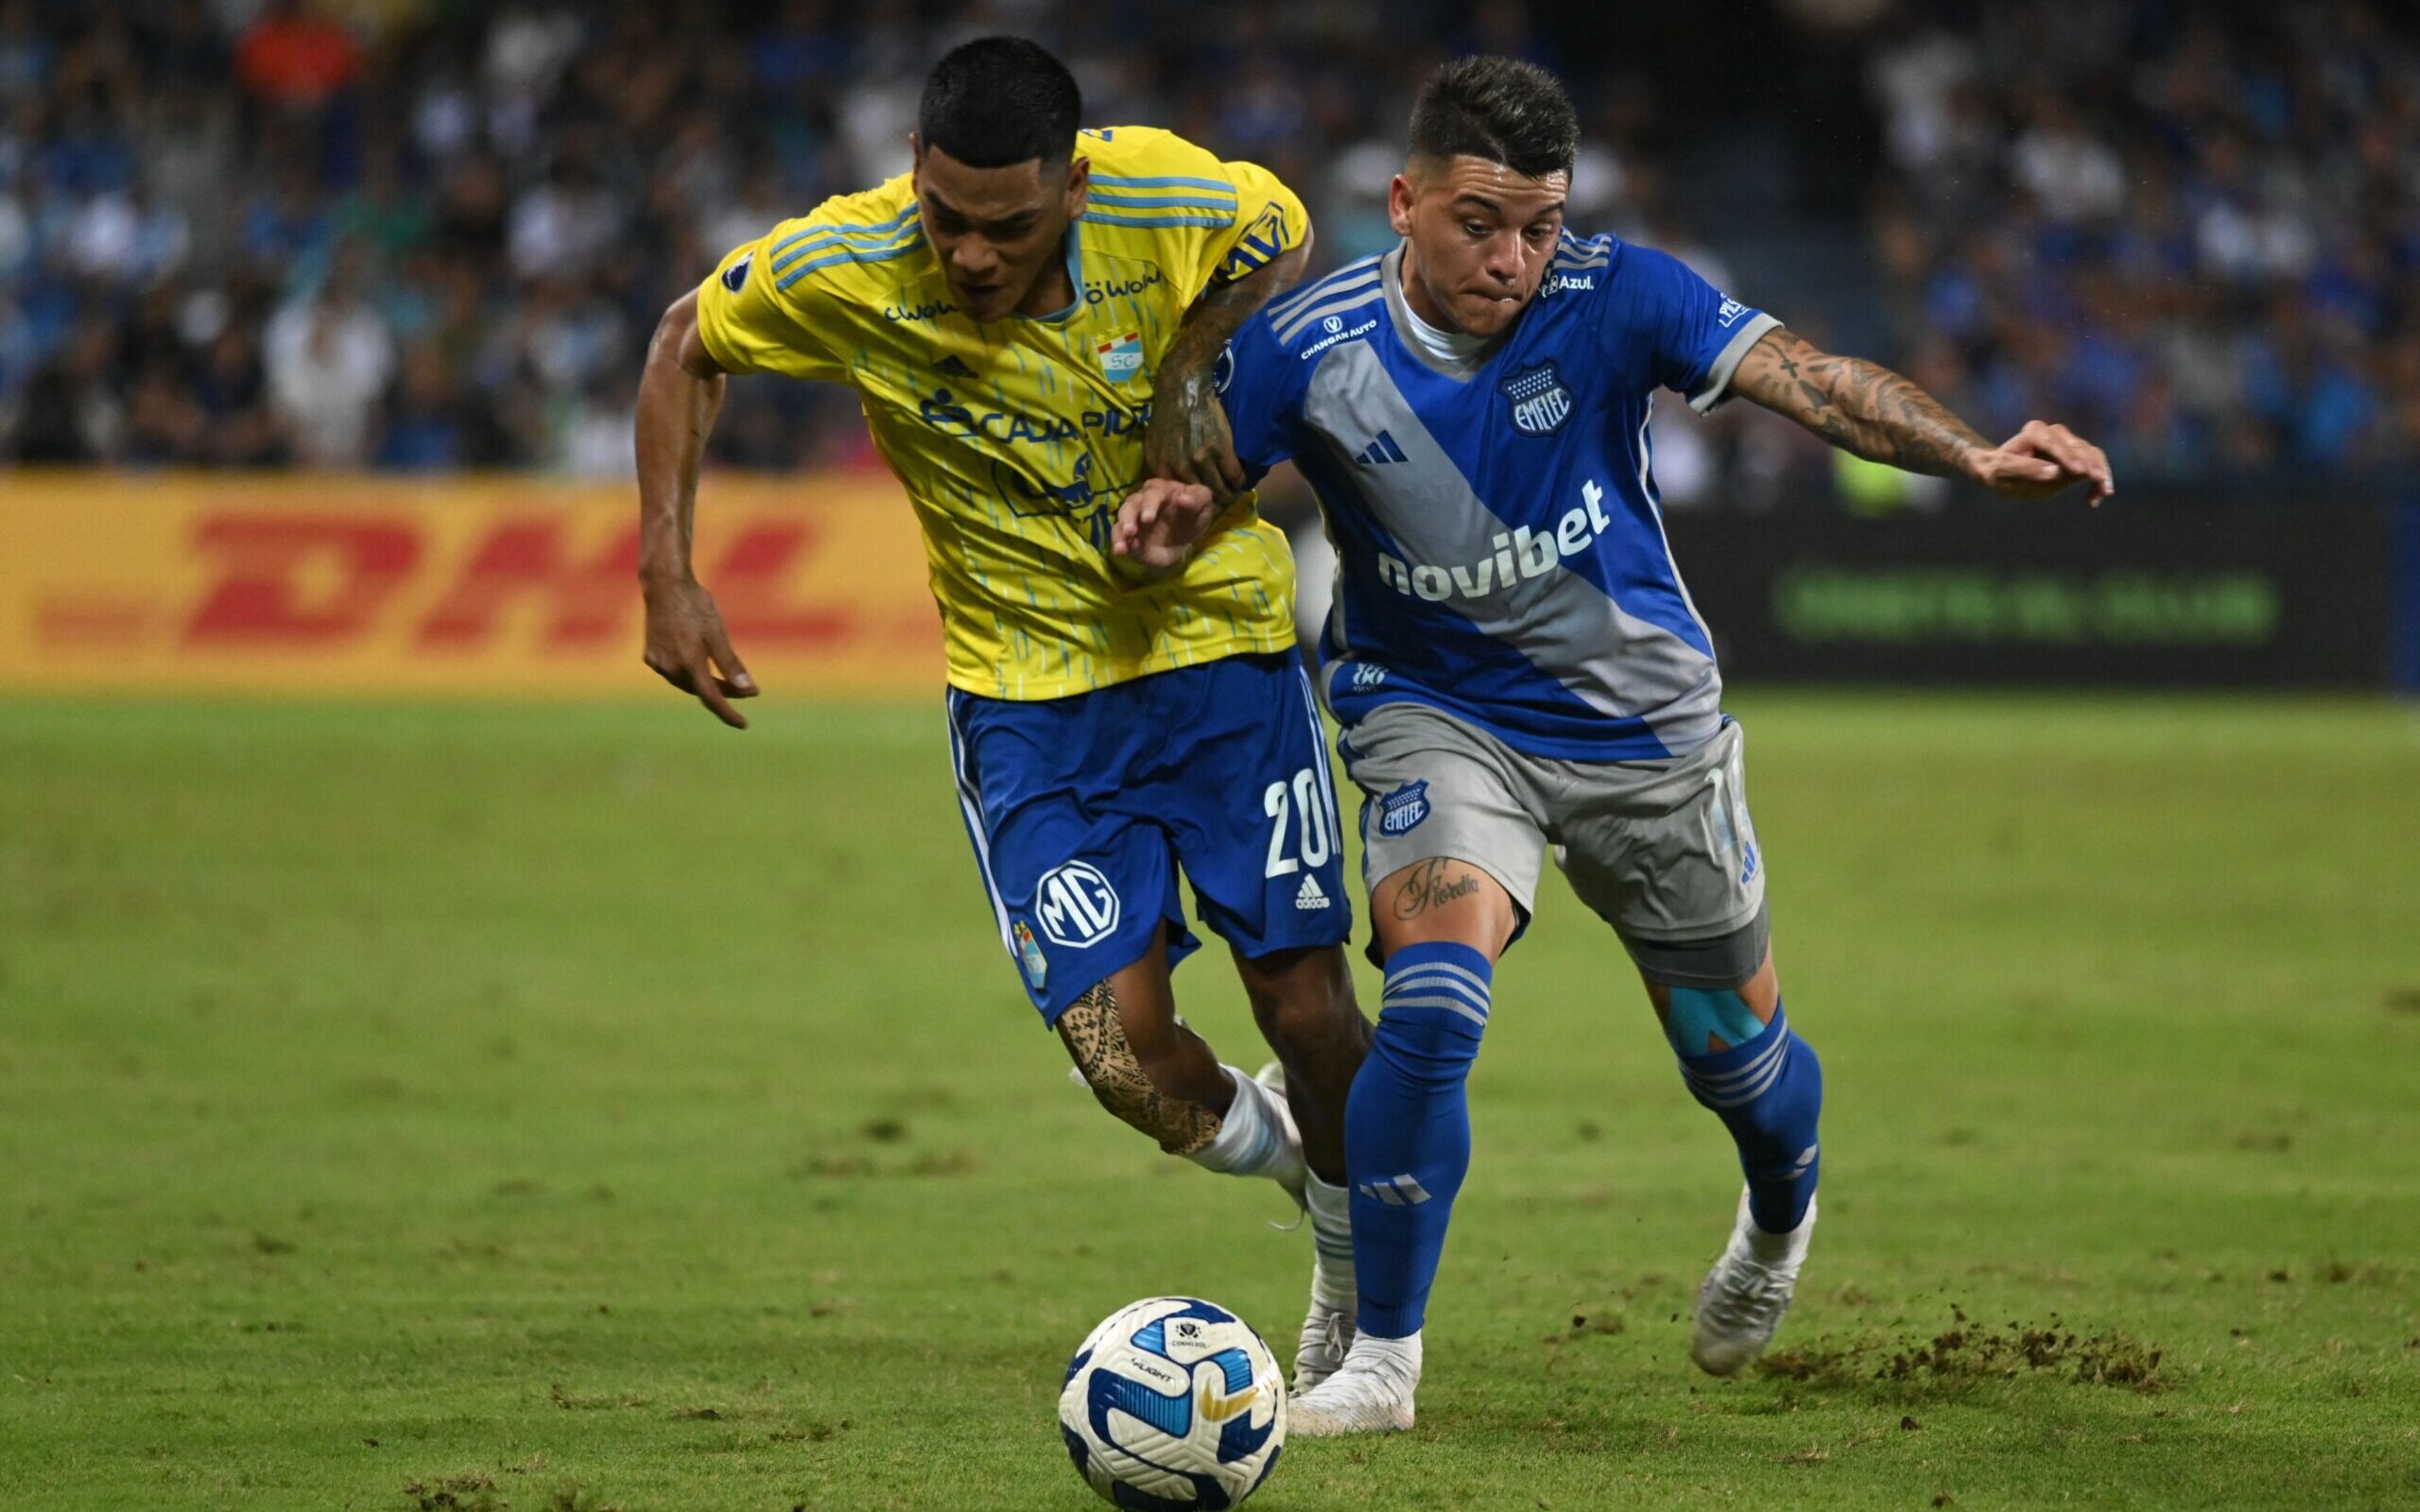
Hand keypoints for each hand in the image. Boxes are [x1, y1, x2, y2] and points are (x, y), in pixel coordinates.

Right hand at [641, 576, 756, 727]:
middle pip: (700, 690)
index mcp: (690, 662)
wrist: (664, 584)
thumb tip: (750, 691)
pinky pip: (672, 672)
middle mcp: (670, 667)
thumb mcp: (717, 633)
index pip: (712, 698)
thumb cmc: (695, 604)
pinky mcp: (650, 655)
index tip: (744, 724)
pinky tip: (694, 662)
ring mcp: (657, 662)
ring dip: (704, 683)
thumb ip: (731, 665)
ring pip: (685, 683)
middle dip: (723, 693)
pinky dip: (687, 672)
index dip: (728, 714)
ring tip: (722, 677)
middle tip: (745, 689)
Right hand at [1111, 478, 1220, 573]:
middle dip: (1131, 516)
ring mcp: (1133, 516)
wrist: (1181, 543)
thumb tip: (1183, 498)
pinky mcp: (1126, 534)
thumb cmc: (1191, 519)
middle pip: (1133, 502)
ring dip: (1123, 527)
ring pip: (1123, 515)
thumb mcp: (1203, 509)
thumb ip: (1198, 500)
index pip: (1154, 491)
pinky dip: (1118, 541)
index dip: (1150, 503)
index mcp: (1162, 489)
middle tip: (1132, 530)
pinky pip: (1118, 534)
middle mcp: (1143, 499)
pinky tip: (1121, 550)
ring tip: (1126, 538)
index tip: (1148, 518)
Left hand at [1143, 368, 1246, 499]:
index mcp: (1162, 467)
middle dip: (1212, 502)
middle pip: (1200, 496)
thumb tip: (1170, 486)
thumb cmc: (1168, 415)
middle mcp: (1180, 467)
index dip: (1191, 502)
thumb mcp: (1154, 444)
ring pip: (1220, 489)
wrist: (1184, 389)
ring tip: (1232, 494)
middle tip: (1221, 500)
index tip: (1200, 501)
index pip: (1177, 498)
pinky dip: (1240, 481)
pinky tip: (1240, 480)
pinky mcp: (1221, 450)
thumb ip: (1162, 466)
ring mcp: (1201, 459)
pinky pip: (1235, 475)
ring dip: (1228, 494)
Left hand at [1968, 420, 2114, 504]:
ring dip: (2100, 472)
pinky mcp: (2077, 455)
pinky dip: (2099, 479)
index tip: (2078, 472)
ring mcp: (2068, 442)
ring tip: (2103, 493)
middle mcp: (2054, 432)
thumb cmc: (1997, 470)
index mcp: (2033, 432)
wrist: (2003, 471)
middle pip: (2078, 447)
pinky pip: (2094, 463)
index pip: (2053, 444)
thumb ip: (2026, 471)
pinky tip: (2096, 499)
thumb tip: (2056, 473)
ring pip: (2091, 453)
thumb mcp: (2002, 473)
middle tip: (2099, 483)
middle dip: (2090, 465)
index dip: (2066, 457)